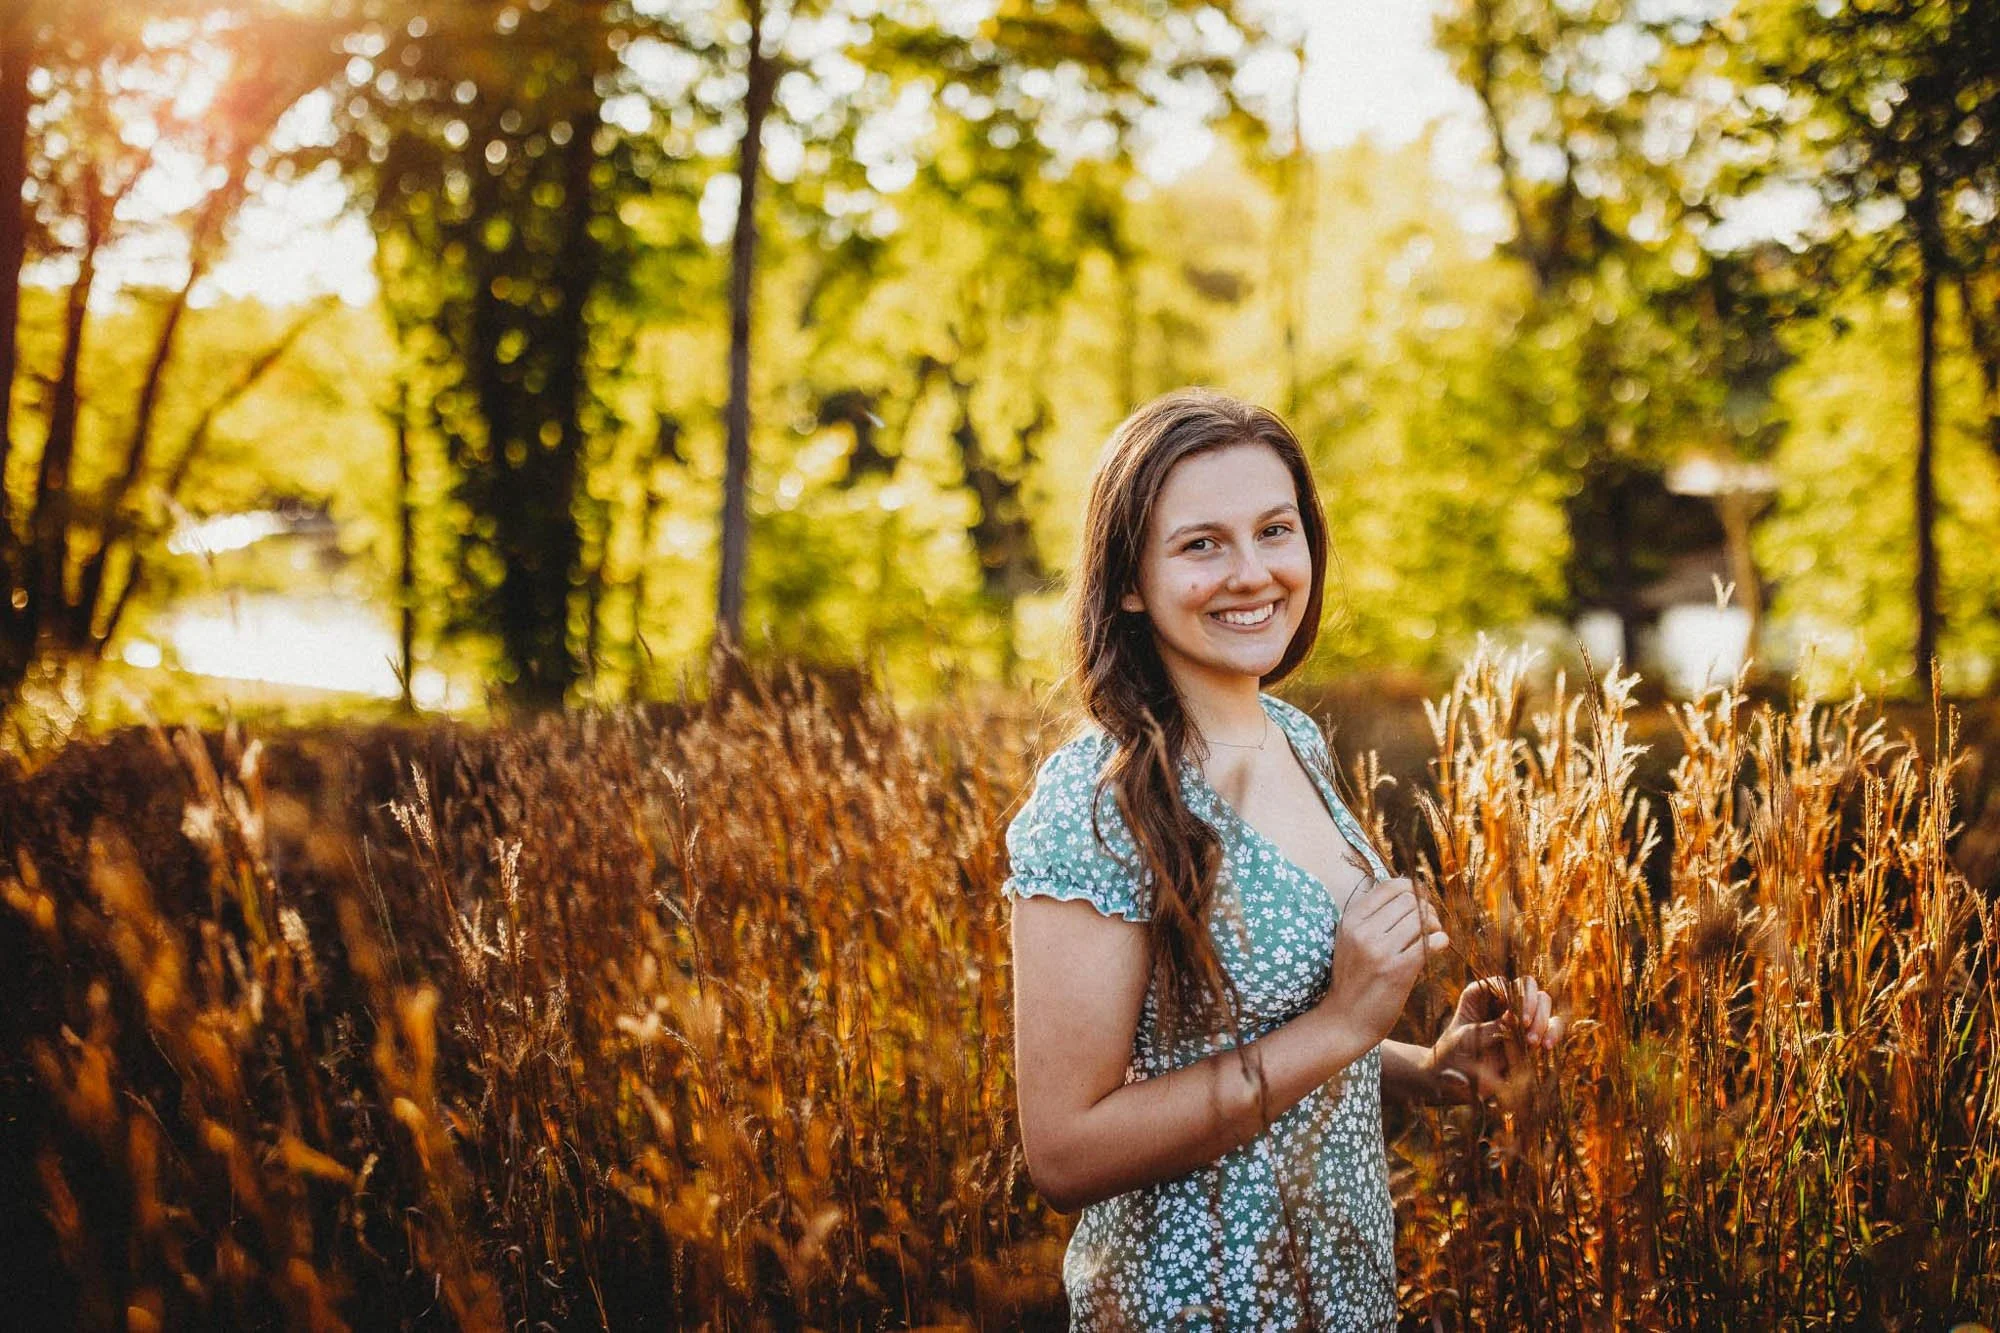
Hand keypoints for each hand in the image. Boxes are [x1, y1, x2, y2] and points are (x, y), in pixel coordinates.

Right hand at [1320, 877, 1450, 1050]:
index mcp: (1351, 920)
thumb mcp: (1349, 940)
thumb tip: (1407, 889)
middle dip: (1426, 909)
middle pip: (1409, 901)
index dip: (1412, 888)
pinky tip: (1437, 946)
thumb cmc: (1353, 977)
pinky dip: (1440, 940)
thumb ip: (1371, 916)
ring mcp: (1380, 951)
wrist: (1345, 1019)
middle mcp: (1363, 932)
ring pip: (1422, 919)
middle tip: (1429, 923)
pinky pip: (1430, 942)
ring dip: (1434, 925)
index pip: (1390, 886)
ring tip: (1432, 936)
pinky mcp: (1398, 971)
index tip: (1420, 899)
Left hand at [1429, 975, 1564, 1106]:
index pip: (1506, 983)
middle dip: (1534, 1008)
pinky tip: (1546, 1046)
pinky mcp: (1530, 1034)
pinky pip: (1550, 1026)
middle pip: (1530, 989)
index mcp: (1481, 992)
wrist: (1455, 1078)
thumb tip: (1515, 1018)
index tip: (1519, 1019)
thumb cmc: (1454, 1052)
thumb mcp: (1468, 1037)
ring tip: (1534, 1043)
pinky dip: (1552, 1033)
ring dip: (1543, 1021)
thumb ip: (1491, 1027)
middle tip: (1527, 1030)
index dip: (1517, 997)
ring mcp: (1518, 1015)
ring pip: (1544, 1004)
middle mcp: (1501, 999)